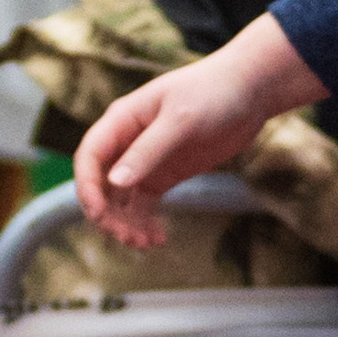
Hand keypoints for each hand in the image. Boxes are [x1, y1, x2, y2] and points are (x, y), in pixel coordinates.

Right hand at [73, 18, 322, 249]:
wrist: (249, 92)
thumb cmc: (212, 93)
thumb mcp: (180, 121)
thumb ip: (148, 151)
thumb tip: (116, 183)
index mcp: (122, 120)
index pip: (90, 157)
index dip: (88, 187)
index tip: (98, 215)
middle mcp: (127, 141)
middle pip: (102, 183)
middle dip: (108, 213)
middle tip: (128, 238)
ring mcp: (146, 160)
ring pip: (122, 199)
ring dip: (127, 223)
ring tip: (145, 244)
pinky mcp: (166, 173)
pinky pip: (145, 203)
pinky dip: (146, 222)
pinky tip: (158, 239)